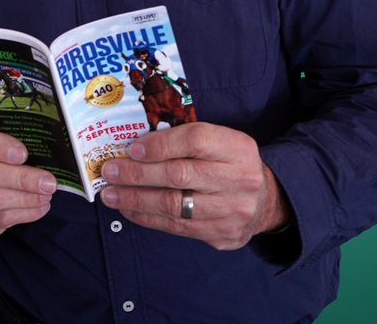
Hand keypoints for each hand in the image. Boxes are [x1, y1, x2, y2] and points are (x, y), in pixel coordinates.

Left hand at [99, 122, 289, 249]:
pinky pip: (177, 227)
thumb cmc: (230, 164)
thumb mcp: (219, 142)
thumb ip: (184, 141)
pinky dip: (148, 218)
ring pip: (175, 206)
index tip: (131, 149)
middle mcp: (239, 180)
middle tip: (110, 172)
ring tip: (111, 195)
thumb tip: (134, 147)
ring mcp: (233, 211)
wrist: (266, 200)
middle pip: (180, 175)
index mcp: (237, 148)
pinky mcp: (223, 235)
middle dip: (138, 174)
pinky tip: (129, 210)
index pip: (195, 141)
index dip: (160, 145)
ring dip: (136, 200)